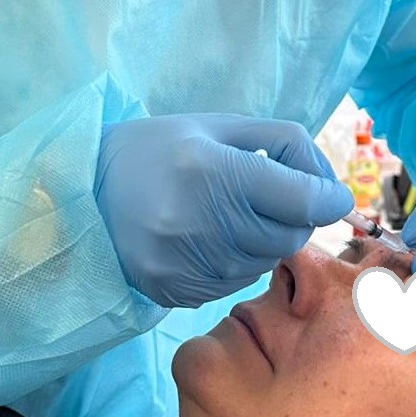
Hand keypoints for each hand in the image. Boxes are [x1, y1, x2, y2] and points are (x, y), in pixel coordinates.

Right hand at [94, 113, 353, 308]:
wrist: (81, 193)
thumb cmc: (158, 150)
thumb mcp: (217, 126)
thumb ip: (284, 145)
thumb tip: (333, 187)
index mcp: (215, 170)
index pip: (305, 200)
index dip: (330, 197)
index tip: (332, 194)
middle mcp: (204, 222)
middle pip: (291, 236)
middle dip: (293, 216)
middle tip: (269, 196)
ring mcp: (189, 263)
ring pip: (266, 262)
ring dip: (262, 240)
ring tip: (227, 214)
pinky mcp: (178, 290)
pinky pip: (235, 283)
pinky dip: (235, 262)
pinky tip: (206, 238)